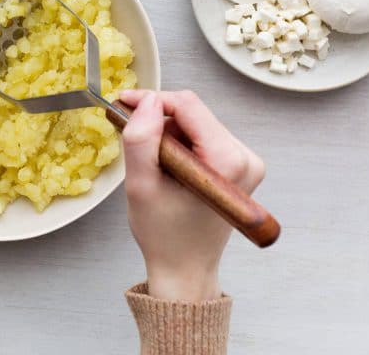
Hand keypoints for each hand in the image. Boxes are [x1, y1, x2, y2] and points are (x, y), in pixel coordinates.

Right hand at [119, 89, 264, 301]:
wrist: (185, 268)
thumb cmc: (164, 235)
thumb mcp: (141, 185)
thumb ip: (141, 139)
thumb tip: (145, 101)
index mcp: (227, 160)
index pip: (187, 105)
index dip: (151, 99)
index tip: (122, 104)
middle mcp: (245, 157)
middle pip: (194, 113)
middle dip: (159, 120)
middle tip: (132, 139)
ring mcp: (246, 162)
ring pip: (197, 124)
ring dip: (168, 134)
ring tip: (152, 163)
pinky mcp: (240, 166)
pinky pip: (204, 138)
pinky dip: (180, 144)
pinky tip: (167, 166)